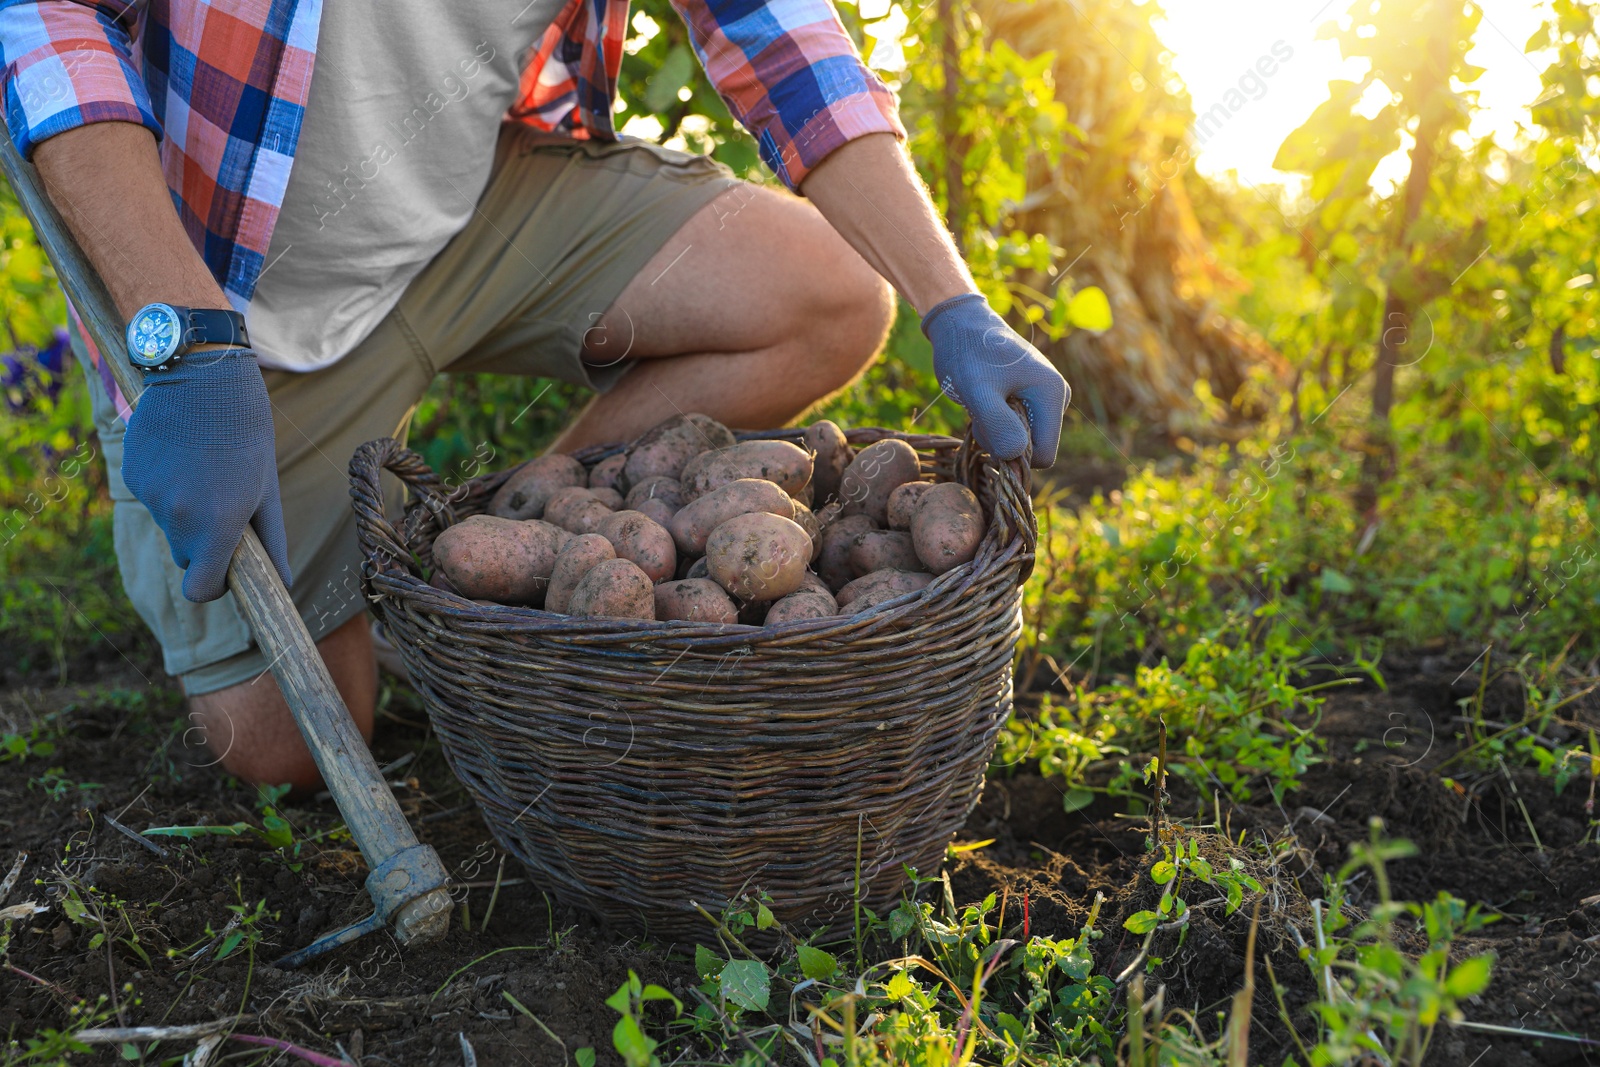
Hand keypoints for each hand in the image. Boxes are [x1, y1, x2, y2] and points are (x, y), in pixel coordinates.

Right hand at [121, 349, 291, 601]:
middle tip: (224, 506)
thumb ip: (273, 543)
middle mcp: (178, 515)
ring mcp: (150, 495)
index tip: (225, 571)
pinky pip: (151, 498)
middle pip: (185, 557)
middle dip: (203, 544)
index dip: (213, 585)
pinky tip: (183, 455)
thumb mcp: (269, 490)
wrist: (206, 377)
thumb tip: (285, 586)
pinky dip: (166, 486)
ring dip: (186, 510)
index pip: (199, 589)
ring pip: (168, 525)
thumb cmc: (249, 435)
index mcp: (218, 524)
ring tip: (206, 470)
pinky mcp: (132, 474)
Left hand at [922, 293, 1068, 466]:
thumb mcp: (976, 391)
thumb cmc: (967, 353)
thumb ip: (998, 425)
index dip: (1012, 452)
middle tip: (980, 409)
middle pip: (1031, 448)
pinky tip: (986, 398)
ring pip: (1022, 440)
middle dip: (1002, 439)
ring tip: (982, 400)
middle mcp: (1058, 396)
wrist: (960, 323)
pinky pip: (1016, 427)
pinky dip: (995, 421)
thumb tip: (1017, 455)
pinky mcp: (1033, 397)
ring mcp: (1046, 397)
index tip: (988, 426)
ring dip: (996, 430)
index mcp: (1053, 394)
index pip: (1043, 456)